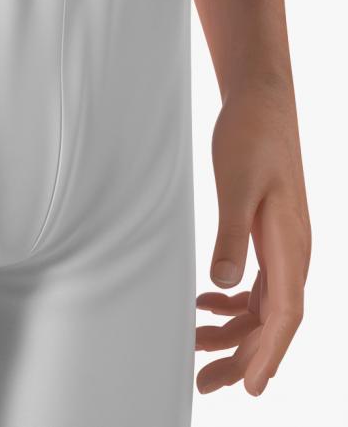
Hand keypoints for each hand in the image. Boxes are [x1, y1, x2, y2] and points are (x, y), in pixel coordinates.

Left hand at [195, 83, 310, 394]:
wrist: (261, 102)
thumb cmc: (250, 138)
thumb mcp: (234, 186)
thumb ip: (229, 236)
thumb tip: (223, 286)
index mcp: (291, 246)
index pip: (285, 316)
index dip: (268, 355)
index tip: (250, 387)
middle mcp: (294, 252)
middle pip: (274, 321)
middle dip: (244, 356)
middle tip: (207, 385)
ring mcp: (283, 244)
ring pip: (265, 306)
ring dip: (234, 332)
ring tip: (196, 348)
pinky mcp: (269, 234)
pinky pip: (258, 284)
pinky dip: (234, 303)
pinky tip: (205, 304)